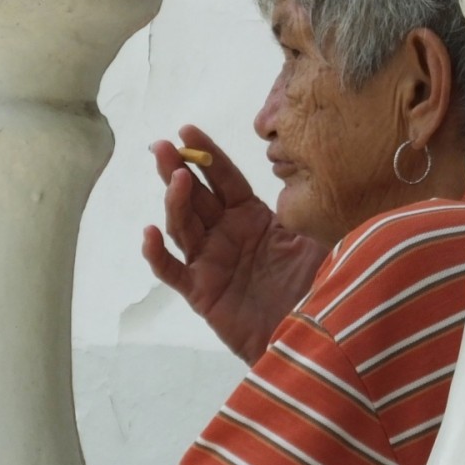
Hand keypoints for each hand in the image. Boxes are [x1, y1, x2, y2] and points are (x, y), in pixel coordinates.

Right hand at [142, 125, 328, 363]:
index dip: (206, 154)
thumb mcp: (314, 236)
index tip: (187, 129)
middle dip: (177, 168)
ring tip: (176, 179)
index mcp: (251, 215)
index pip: (224, 177)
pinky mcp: (200, 291)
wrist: (311, 334)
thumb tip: (303, 167)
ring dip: (175, 201)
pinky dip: (156, 253)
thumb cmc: (315, 284)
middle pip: (196, 195)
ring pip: (182, 225)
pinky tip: (148, 233)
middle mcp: (226, 233)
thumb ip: (303, 205)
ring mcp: (210, 261)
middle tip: (162, 146)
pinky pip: (172, 270)